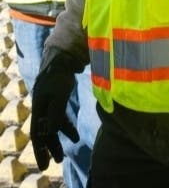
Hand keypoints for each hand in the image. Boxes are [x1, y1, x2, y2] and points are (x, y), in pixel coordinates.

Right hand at [29, 49, 79, 169]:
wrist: (61, 59)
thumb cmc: (60, 76)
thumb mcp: (60, 94)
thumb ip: (56, 113)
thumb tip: (51, 133)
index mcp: (38, 109)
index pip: (37, 135)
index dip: (40, 151)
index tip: (45, 165)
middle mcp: (41, 109)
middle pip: (43, 134)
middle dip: (49, 149)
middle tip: (56, 162)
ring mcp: (48, 106)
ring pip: (52, 128)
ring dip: (58, 141)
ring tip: (64, 155)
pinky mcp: (57, 102)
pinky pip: (59, 120)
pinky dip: (66, 128)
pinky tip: (75, 136)